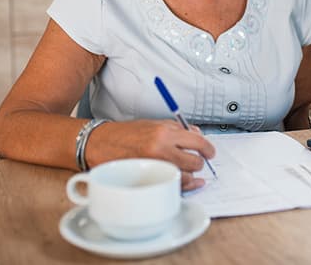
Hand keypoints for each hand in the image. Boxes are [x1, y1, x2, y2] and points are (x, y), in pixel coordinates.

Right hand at [85, 119, 215, 191]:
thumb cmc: (127, 133)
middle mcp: (160, 150)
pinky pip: (174, 186)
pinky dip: (184, 185)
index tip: (210, 152)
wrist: (101, 144)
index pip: (197, 141)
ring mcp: (154, 167)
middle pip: (194, 162)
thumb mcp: (154, 124)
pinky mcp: (148, 180)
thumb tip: (198, 136)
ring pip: (186, 177)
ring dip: (191, 174)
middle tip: (198, 160)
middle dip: (199, 162)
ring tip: (188, 169)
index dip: (208, 148)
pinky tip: (189, 181)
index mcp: (163, 133)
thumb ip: (178, 129)